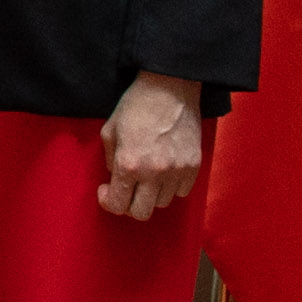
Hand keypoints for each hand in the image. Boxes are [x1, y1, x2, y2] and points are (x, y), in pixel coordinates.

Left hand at [99, 72, 205, 219]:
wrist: (170, 88)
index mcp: (129, 164)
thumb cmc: (136, 105)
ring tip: (147, 176)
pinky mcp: (194, 165)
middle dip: (129, 205)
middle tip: (126, 189)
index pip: (117, 205)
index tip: (106, 190)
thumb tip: (115, 178)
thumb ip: (109, 160)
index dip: (108, 201)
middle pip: (141, 213)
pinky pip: (182, 191)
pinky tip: (164, 171)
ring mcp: (177, 171)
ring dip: (151, 195)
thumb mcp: (110, 131)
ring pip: (162, 203)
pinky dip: (171, 187)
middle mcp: (154, 173)